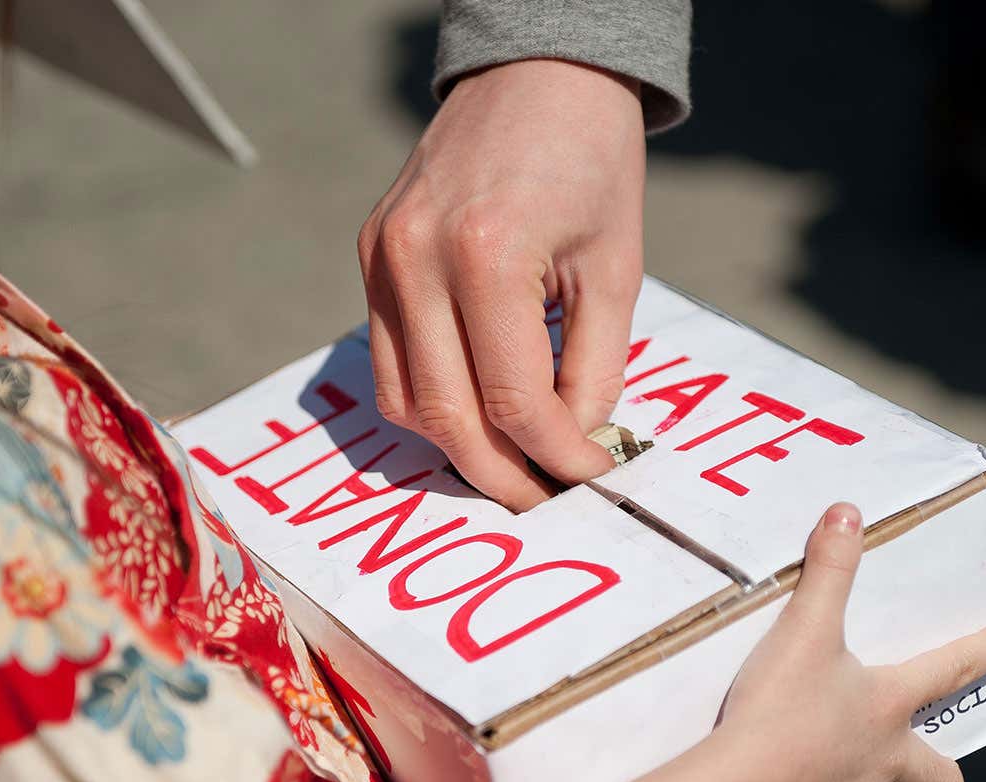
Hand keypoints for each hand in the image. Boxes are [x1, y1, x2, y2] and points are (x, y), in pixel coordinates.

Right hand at [357, 59, 645, 510]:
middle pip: (447, 415)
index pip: (515, 400)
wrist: (536, 74)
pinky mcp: (370, 254)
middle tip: (544, 501)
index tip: (594, 476)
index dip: (559, 457)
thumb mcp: (615, 267)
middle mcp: (415, 258)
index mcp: (487, 254)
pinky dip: (427, 401)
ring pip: (402, 401)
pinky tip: (472, 409)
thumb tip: (574, 445)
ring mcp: (381, 257)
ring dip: (456, 448)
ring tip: (510, 464)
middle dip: (501, 476)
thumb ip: (592, 367)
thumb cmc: (590, 161)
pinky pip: (387, 359)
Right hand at [616, 503, 985, 781]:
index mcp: (888, 704)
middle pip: (941, 774)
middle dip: (938, 767)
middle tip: (918, 754)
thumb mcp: (803, 632)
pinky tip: (801, 779)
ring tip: (842, 763)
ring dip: (875, 779)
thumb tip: (847, 517)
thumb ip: (827, 574)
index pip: (954, 668)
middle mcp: (886, 756)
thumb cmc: (780, 713)